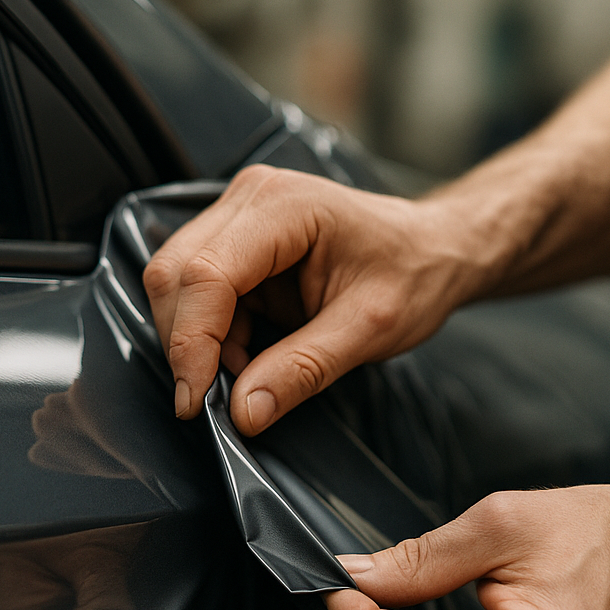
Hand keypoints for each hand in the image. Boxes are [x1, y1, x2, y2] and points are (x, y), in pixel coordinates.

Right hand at [142, 165, 496, 434]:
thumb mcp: (370, 330)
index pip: (205, 275)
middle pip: (174, 275)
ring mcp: (238, 217)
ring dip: (198, 343)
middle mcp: (250, 199)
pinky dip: (212, 337)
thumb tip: (243, 411)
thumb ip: (303, 369)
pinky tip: (249, 356)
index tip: (195, 402)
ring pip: (177, 285)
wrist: (434, 250)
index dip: (191, 343)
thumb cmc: (414, 273)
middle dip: (186, 345)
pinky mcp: (236, 243)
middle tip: (212, 401)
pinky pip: (198, 295)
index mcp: (283, 206)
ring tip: (247, 375)